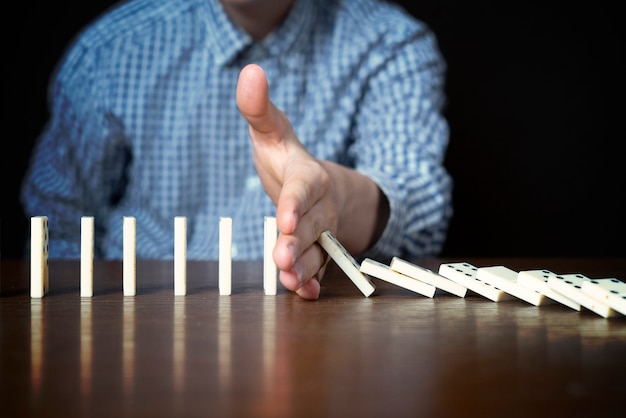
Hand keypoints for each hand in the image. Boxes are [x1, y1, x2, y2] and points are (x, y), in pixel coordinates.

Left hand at [236, 63, 334, 299]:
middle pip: (310, 226)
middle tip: (282, 261)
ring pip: (316, 251)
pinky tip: (304, 295)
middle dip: (297, 244)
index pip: (302, 189)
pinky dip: (313, 283)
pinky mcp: (317, 250)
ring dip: (305, 268)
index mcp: (307, 176)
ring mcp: (321, 231)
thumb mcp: (271, 130)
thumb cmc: (285, 156)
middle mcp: (319, 206)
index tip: (284, 218)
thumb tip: (250, 70)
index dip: (294, 204)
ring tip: (290, 283)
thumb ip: (258, 107)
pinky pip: (319, 268)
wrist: (315, 183)